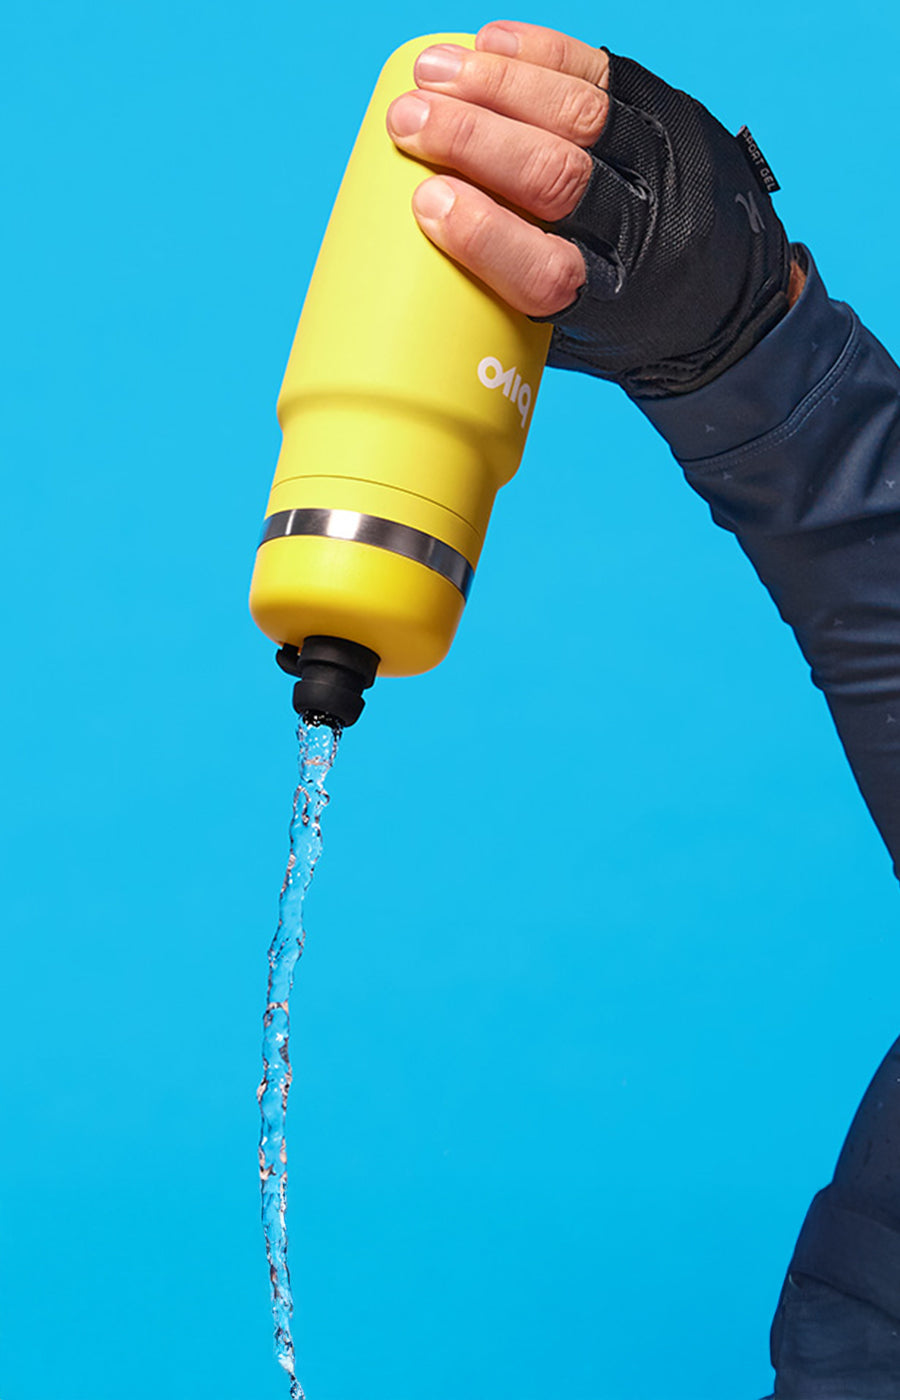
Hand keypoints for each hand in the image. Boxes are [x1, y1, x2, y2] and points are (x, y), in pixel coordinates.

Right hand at [386, 22, 794, 395]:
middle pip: (556, 175)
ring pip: (577, 113)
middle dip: (473, 142)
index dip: (486, 236)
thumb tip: (417, 241)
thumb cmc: (627, 328)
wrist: (731, 302)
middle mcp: (645, 233)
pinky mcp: (669, 115)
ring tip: (430, 73)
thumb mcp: (576, 340)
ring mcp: (662, 165)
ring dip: (495, 85)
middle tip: (407, 124)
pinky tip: (488, 44)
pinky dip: (540, 53)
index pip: (547, 270)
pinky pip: (600, 72)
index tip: (429, 205)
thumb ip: (507, 297)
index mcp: (611, 304)